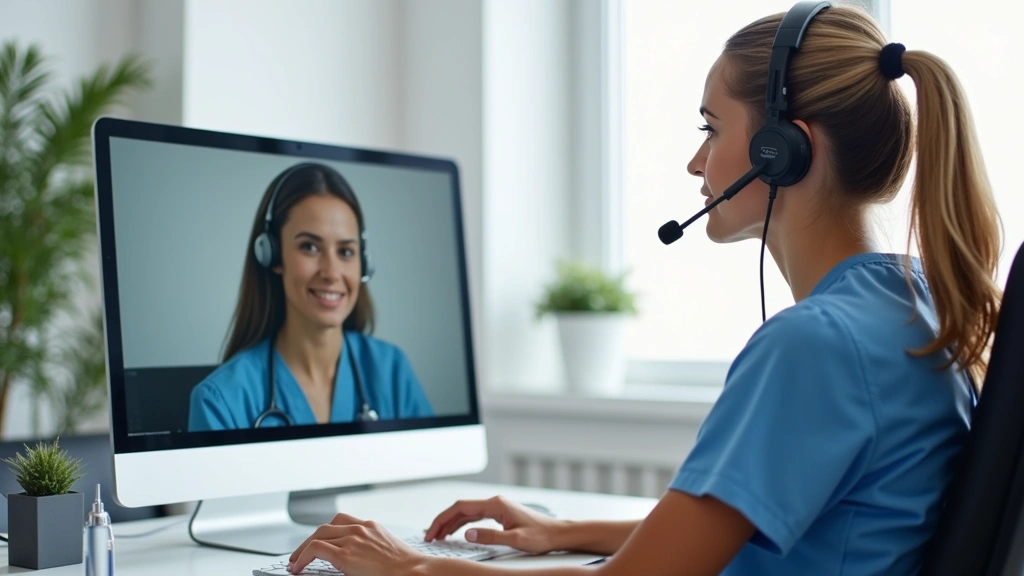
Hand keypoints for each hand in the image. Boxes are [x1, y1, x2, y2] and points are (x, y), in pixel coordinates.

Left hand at [288, 512, 425, 575]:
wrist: (414, 571)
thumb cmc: (405, 567)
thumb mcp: (387, 550)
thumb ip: (370, 548)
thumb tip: (358, 559)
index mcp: (371, 526)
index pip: (341, 521)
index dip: (326, 532)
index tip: (318, 541)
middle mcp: (360, 528)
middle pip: (326, 527)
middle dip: (310, 539)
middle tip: (301, 553)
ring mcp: (352, 539)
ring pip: (317, 536)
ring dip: (302, 548)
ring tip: (295, 561)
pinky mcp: (345, 554)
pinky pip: (315, 549)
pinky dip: (302, 556)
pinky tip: (297, 567)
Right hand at [424, 495, 564, 553]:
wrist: (557, 533)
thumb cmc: (541, 536)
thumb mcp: (515, 540)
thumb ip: (490, 536)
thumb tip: (467, 534)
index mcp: (496, 505)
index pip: (461, 508)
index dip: (443, 519)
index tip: (432, 532)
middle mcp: (494, 503)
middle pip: (460, 509)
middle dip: (443, 521)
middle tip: (429, 536)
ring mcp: (497, 507)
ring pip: (466, 512)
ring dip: (450, 523)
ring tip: (437, 536)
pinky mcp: (499, 513)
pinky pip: (474, 516)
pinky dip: (461, 524)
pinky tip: (455, 532)